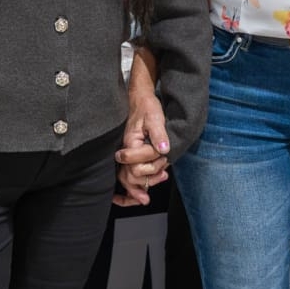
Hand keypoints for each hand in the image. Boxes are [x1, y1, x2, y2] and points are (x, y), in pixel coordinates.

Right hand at [114, 86, 170, 205]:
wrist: (140, 99)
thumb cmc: (147, 107)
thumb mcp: (155, 117)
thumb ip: (159, 134)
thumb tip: (164, 149)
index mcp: (130, 143)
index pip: (135, 165)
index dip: (150, 168)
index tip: (163, 161)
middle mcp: (125, 150)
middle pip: (129, 175)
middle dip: (147, 179)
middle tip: (164, 176)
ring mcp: (127, 153)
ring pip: (126, 178)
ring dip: (140, 187)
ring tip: (155, 187)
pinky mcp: (130, 154)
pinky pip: (127, 174)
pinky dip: (133, 185)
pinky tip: (143, 189)